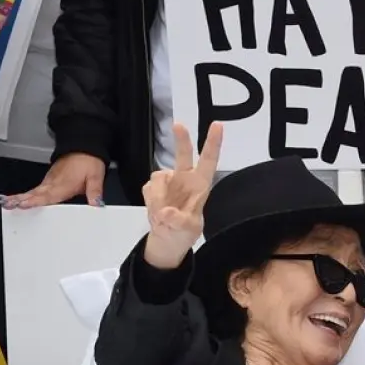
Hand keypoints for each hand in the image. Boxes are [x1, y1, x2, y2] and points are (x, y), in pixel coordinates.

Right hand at [0, 153, 105, 208]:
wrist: (84, 147)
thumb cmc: (88, 161)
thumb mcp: (96, 177)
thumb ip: (95, 192)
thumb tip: (96, 204)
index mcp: (64, 184)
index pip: (48, 195)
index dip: (36, 201)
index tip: (23, 204)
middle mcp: (54, 183)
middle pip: (35, 194)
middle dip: (21, 199)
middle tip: (7, 204)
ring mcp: (50, 180)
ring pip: (33, 191)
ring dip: (20, 197)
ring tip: (7, 202)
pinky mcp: (50, 179)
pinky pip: (37, 189)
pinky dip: (26, 194)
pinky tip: (19, 199)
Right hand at [141, 122, 222, 268]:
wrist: (166, 240)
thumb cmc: (184, 233)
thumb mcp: (187, 230)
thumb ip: (178, 221)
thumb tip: (166, 212)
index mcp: (201, 185)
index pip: (208, 161)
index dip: (213, 143)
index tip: (217, 125)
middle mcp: (184, 178)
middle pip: (183, 155)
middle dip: (182, 139)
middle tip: (179, 125)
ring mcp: (167, 182)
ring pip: (158, 178)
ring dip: (157, 197)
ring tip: (163, 216)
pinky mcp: (152, 187)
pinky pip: (148, 189)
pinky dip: (150, 202)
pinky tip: (156, 212)